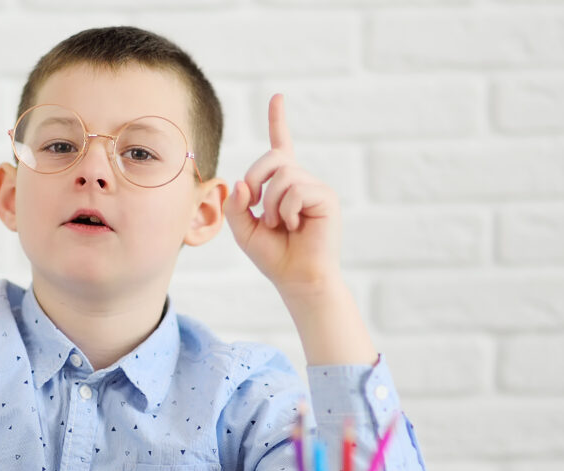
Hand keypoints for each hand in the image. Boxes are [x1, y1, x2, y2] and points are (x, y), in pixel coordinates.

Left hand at [224, 93, 343, 297]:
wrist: (297, 279)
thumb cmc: (273, 256)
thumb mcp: (244, 230)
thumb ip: (237, 206)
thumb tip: (243, 184)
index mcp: (282, 185)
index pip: (280, 145)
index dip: (278, 120)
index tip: (277, 97)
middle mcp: (301, 181)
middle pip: (272, 157)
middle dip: (255, 178)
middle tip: (255, 207)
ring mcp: (315, 187)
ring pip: (283, 175)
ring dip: (271, 203)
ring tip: (278, 224)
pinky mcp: (326, 198)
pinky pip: (297, 190)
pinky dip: (287, 210)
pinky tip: (294, 225)